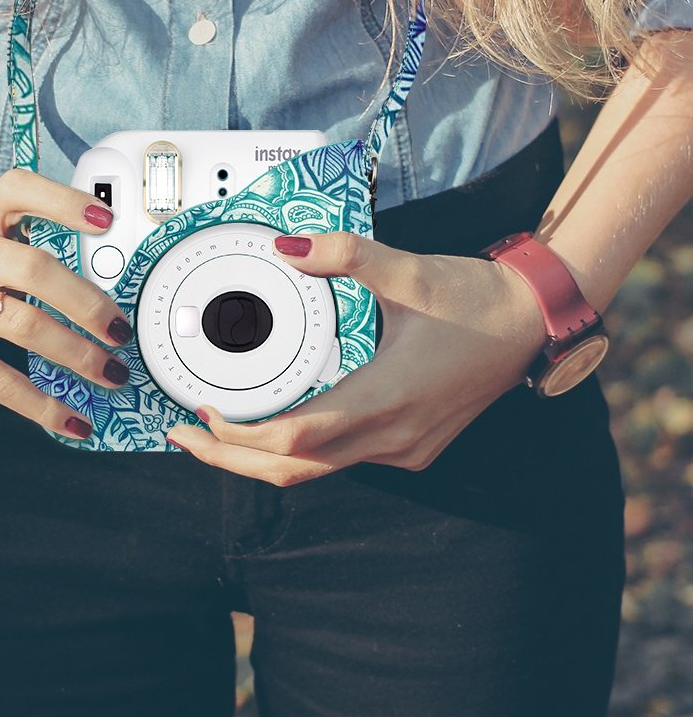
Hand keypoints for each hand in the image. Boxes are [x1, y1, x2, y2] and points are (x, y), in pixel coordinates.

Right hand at [0, 168, 134, 439]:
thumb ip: (15, 249)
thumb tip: (94, 291)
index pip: (20, 190)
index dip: (66, 202)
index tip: (107, 222)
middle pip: (34, 267)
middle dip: (88, 303)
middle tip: (121, 331)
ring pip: (22, 324)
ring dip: (76, 354)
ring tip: (113, 374)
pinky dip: (40, 405)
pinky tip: (71, 421)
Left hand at [165, 231, 550, 484]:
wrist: (534, 320)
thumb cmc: (475, 298)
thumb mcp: (408, 269)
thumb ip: (343, 256)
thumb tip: (285, 246)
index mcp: (387, 397)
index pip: (295, 437)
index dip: (240, 433)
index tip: (199, 410)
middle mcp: (393, 436)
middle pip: (294, 469)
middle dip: (231, 458)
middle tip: (182, 434)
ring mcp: (405, 447)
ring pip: (317, 471)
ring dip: (262, 456)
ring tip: (218, 431)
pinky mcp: (412, 444)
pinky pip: (342, 459)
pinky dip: (299, 449)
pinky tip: (277, 422)